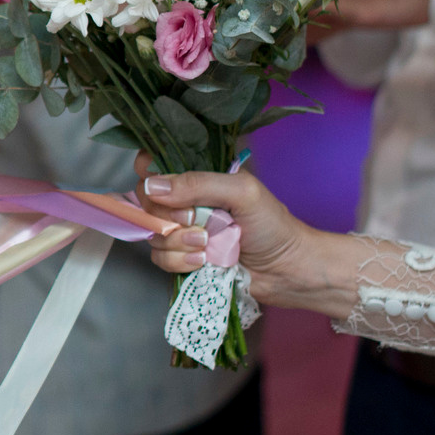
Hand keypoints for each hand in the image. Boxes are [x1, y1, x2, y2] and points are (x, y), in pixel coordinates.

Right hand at [137, 163, 345, 315]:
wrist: (287, 270)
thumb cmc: (272, 225)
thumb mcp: (242, 193)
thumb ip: (199, 184)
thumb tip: (152, 186)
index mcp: (199, 177)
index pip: (155, 164)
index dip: (148, 173)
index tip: (158, 189)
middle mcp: (186, 201)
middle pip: (147, 202)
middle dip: (168, 217)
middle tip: (196, 223)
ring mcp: (183, 231)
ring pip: (153, 233)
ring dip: (178, 243)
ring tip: (207, 247)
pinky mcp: (183, 258)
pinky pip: (160, 258)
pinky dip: (179, 261)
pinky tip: (203, 262)